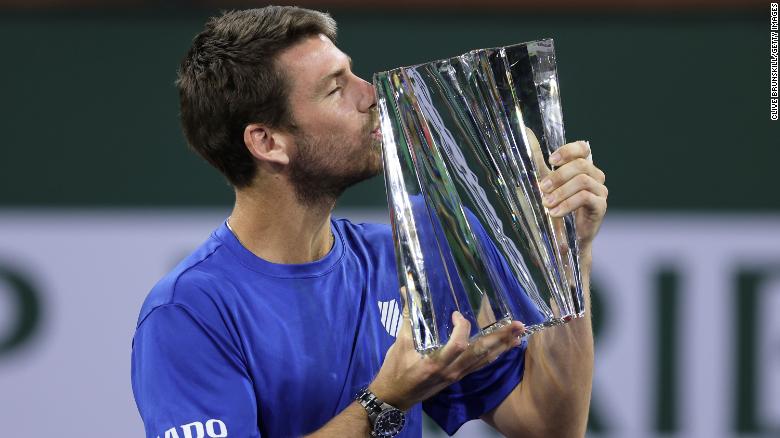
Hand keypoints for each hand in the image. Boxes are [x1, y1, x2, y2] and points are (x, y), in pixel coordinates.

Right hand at [369, 292, 524, 410]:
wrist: (394, 397)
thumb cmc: (395, 370)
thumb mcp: (399, 343)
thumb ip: (408, 317)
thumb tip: (408, 290)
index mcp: (435, 362)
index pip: (458, 345)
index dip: (462, 328)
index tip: (456, 315)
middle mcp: (451, 370)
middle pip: (481, 353)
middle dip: (500, 338)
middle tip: (518, 325)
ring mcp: (456, 376)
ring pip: (484, 361)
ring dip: (502, 347)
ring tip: (519, 335)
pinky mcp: (458, 378)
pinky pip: (480, 366)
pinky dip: (493, 356)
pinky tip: (504, 349)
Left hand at [539, 140, 607, 248]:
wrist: (564, 238)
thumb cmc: (554, 207)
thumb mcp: (543, 182)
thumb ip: (537, 160)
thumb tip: (526, 133)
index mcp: (582, 167)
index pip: (582, 148)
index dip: (568, 151)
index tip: (550, 161)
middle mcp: (595, 176)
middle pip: (581, 165)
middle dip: (559, 176)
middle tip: (542, 188)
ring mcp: (600, 191)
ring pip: (583, 181)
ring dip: (561, 192)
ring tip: (546, 204)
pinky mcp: (601, 206)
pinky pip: (586, 198)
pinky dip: (568, 204)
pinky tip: (555, 213)